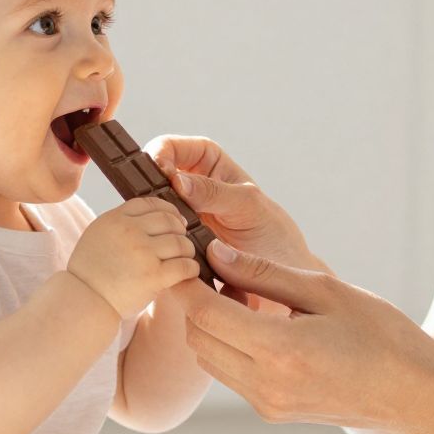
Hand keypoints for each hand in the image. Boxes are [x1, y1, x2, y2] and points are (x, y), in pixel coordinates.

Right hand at [68, 198, 202, 319]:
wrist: (84, 301)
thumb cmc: (91, 274)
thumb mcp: (97, 235)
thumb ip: (121, 224)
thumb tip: (151, 219)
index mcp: (114, 219)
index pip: (150, 203)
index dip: (168, 209)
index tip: (175, 219)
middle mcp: (129, 231)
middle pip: (169, 220)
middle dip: (180, 230)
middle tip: (182, 241)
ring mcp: (142, 252)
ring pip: (180, 242)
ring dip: (187, 250)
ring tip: (185, 258)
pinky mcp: (153, 275)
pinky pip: (184, 265)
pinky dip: (191, 268)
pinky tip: (189, 272)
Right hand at [147, 137, 322, 273]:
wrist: (284, 285)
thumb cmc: (275, 239)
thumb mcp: (250, 207)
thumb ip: (216, 192)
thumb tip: (179, 182)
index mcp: (213, 168)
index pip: (180, 148)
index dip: (165, 151)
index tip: (161, 168)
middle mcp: (195, 191)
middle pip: (159, 175)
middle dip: (149, 182)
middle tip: (150, 196)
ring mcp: (185, 219)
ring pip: (156, 207)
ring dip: (152, 211)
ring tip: (157, 220)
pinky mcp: (179, 247)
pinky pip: (160, 236)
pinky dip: (157, 238)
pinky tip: (161, 242)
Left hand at [181, 242, 433, 430]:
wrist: (414, 394)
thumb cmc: (380, 334)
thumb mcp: (326, 291)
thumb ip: (265, 273)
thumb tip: (215, 253)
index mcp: (278, 350)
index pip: (204, 312)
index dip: (186, 281)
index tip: (186, 254)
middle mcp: (264, 384)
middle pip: (197, 337)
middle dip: (193, 301)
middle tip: (209, 267)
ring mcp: (265, 404)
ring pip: (208, 357)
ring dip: (208, 324)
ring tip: (235, 292)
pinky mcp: (271, 412)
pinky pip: (229, 374)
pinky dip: (226, 345)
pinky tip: (253, 321)